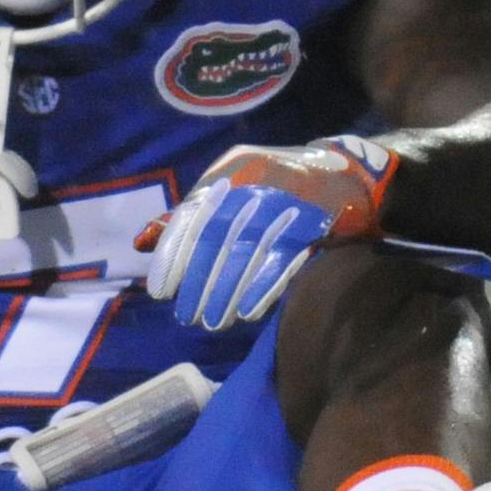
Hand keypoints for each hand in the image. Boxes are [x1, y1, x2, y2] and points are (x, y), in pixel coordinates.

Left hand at [140, 137, 393, 329]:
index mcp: (231, 168)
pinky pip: (282, 258)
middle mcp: (255, 179)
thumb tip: (142, 242)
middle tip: (187, 316)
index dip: (174, 255)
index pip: (192, 215)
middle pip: (217, 237)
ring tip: (214, 321)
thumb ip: (190, 215)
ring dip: (227, 291)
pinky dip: (262, 287)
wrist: (347, 172)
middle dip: (199, 281)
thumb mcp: (232, 189)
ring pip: (247, 251)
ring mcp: (287, 198)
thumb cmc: (277, 186)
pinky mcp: (315, 219)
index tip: (162, 291)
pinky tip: (247, 311)